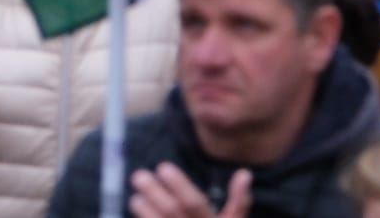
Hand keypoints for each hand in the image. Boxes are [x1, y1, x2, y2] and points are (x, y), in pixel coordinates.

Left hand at [128, 162, 249, 217]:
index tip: (162, 167)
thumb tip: (244, 173)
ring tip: (135, 198)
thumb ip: (239, 202)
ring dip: (144, 211)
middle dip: (153, 193)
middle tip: (139, 176)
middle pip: (171, 212)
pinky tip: (137, 216)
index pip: (193, 203)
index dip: (178, 184)